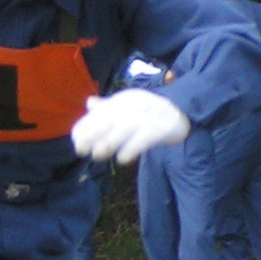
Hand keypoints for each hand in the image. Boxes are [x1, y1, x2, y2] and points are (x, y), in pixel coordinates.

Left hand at [71, 91, 188, 164]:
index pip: (100, 111)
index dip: (86, 126)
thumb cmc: (151, 113)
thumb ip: (109, 107)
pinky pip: (143, 138)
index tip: (76, 142)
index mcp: (124, 99)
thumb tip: (89, 103)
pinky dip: (131, 149)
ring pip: (123, 129)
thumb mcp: (130, 106)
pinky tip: (122, 160)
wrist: (184, 112)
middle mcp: (134, 104)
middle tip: (83, 150)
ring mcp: (148, 115)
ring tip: (99, 155)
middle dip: (92, 135)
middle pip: (108, 118)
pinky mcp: (161, 127)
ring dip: (108, 143)